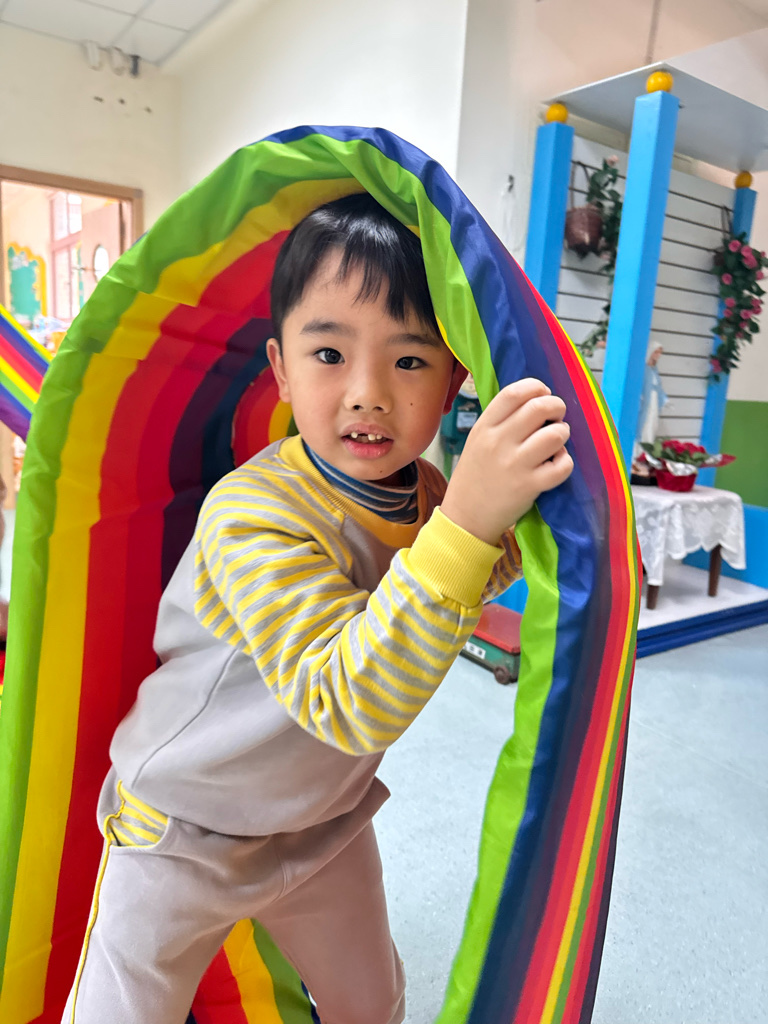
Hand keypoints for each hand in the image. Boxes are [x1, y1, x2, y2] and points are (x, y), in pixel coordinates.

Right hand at [440, 378, 572, 545]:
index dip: (536, 387)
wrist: (466, 517)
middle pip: (539, 407)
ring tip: (556, 442)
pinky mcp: (530, 486)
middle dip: (557, 407)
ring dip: (563, 433)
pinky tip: (556, 464)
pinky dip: (565, 461)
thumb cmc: (475, 475)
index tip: (543, 394)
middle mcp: (499, 442)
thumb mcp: (478, 440)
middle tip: (557, 417)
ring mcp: (515, 464)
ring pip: (556, 434)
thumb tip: (537, 400)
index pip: (514, 393)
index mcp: (485, 427)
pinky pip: (563, 465)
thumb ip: (501, 421)